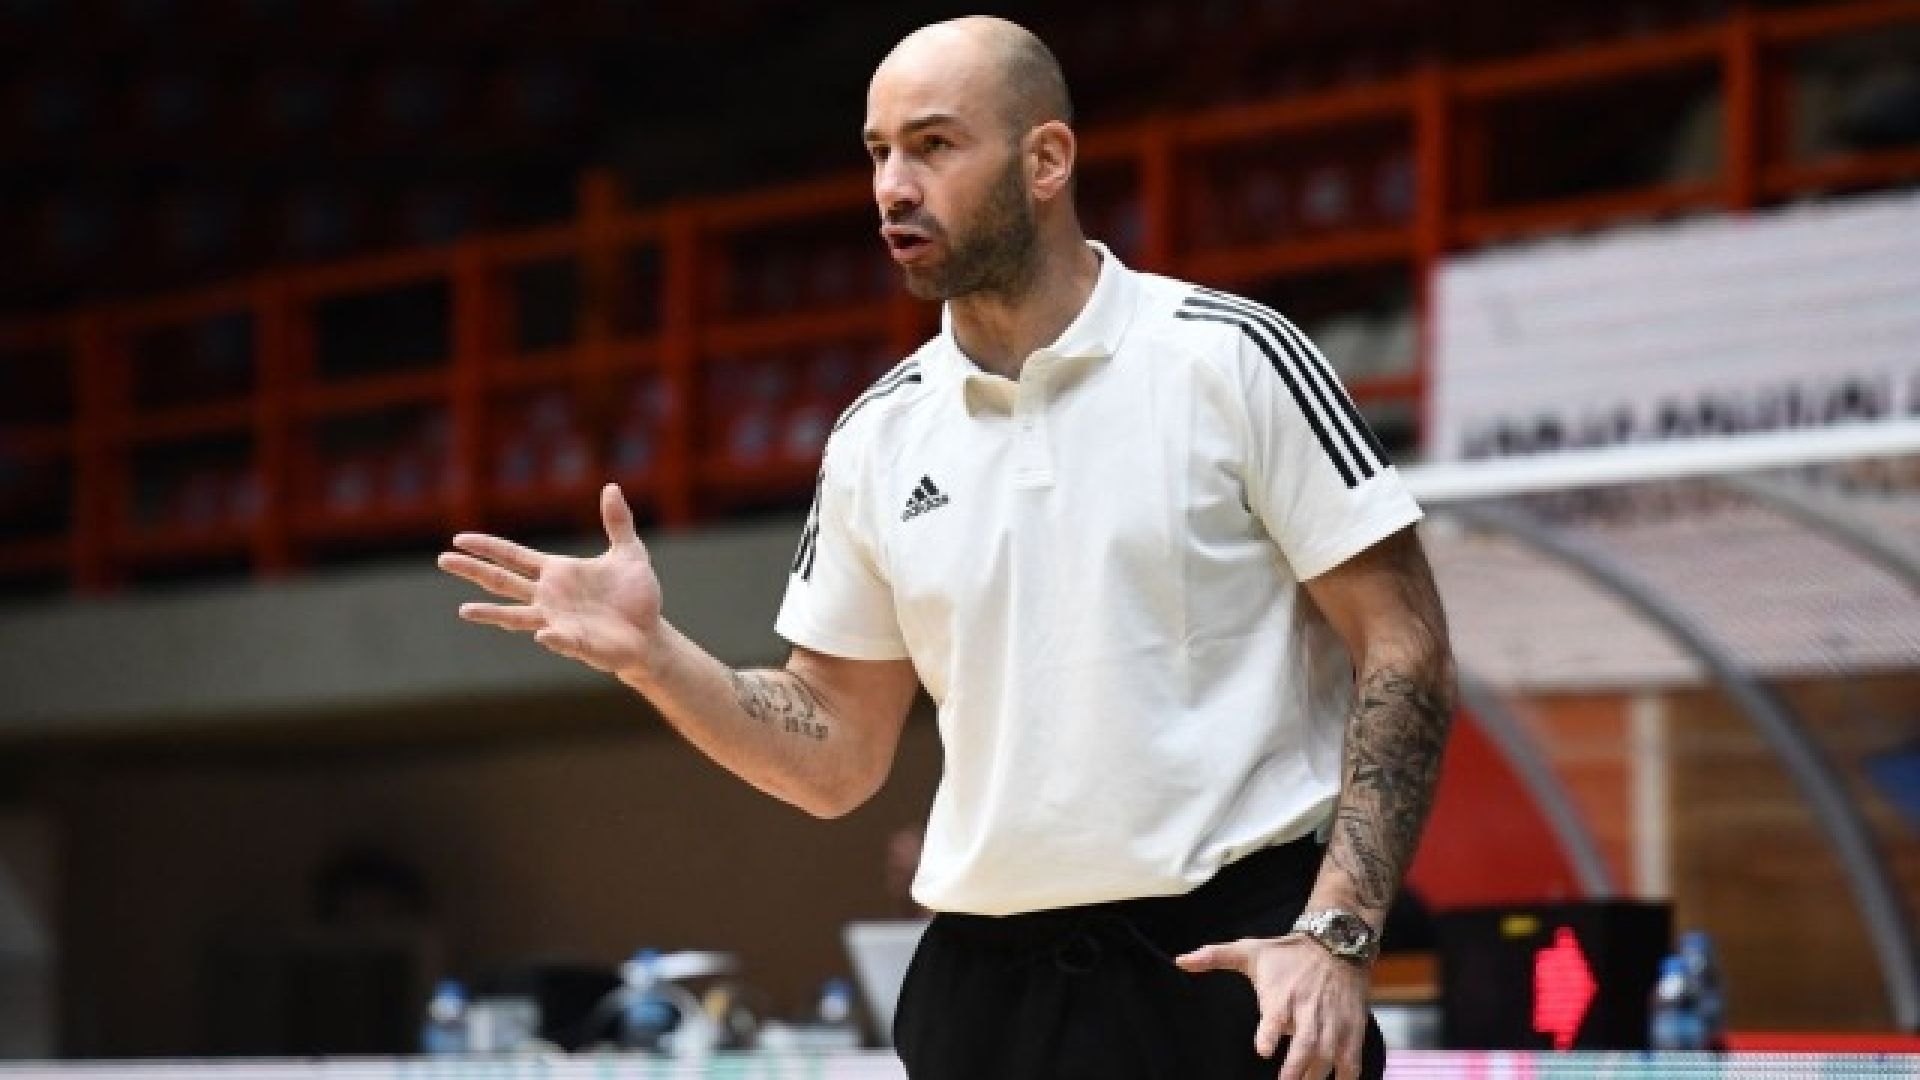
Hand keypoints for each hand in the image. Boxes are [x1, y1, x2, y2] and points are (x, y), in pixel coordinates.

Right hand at [438, 482, 665, 678]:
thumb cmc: (635, 596)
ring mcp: (558, 621)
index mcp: (557, 573)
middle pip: (503, 582)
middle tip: (444, 560)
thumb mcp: (630, 552)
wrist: (650, 634)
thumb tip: (611, 487)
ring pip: (516, 617)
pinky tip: (544, 634)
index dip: (488, 547)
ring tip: (464, 610)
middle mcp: (549, 597)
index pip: (514, 557)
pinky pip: (561, 640)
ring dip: (491, 614)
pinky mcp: (577, 643)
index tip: (459, 538)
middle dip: (474, 570)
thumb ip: (618, 522)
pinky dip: (552, 637)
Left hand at [1175, 934, 1369, 1079]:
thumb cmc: (1288, 953)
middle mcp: (1308, 1013)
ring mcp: (1333, 1023)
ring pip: (1329, 1058)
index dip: (1269, 1034)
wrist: (1335, 942)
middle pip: (1305, 1047)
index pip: (1274, 1019)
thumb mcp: (1250, 951)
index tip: (1262, 1049)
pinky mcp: (1352, 1029)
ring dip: (1316, 1078)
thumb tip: (1180, 960)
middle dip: (1295, 1071)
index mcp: (1281, 997)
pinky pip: (1352, 1061)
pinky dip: (1346, 1077)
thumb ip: (1214, 957)